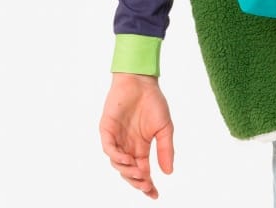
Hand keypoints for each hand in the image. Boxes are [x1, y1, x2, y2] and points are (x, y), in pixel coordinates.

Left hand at [100, 73, 174, 198]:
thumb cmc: (153, 101)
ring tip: (139, 173)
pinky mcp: (106, 129)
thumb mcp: (164, 127)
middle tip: (146, 185)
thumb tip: (168, 172)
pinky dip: (116, 157)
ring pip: (117, 163)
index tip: (155, 195)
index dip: (147, 184)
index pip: (142, 171)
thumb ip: (165, 149)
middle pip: (128, 172)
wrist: (141, 81)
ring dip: (127, 171)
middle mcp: (127, 146)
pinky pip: (108, 148)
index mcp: (140, 147)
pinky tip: (126, 160)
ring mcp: (116, 138)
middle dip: (136, 181)